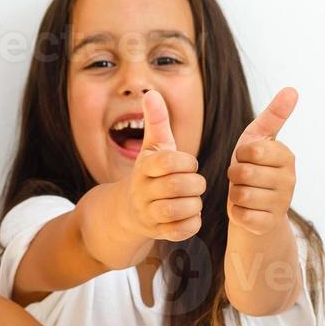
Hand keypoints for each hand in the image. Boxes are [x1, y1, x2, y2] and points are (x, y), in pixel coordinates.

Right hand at [120, 90, 206, 241]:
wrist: (128, 211)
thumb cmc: (150, 173)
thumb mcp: (152, 147)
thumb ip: (156, 121)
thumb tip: (151, 93)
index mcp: (144, 166)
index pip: (170, 161)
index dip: (187, 162)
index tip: (189, 165)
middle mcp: (142, 191)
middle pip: (178, 185)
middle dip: (195, 184)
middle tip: (196, 184)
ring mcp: (148, 214)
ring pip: (179, 210)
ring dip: (194, 204)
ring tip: (193, 199)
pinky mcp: (158, 232)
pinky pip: (181, 230)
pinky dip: (191, 223)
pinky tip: (190, 215)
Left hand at [226, 88, 297, 236]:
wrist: (255, 208)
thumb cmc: (253, 167)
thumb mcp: (259, 139)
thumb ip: (274, 115)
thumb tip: (292, 90)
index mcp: (287, 156)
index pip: (250, 151)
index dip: (240, 156)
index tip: (247, 160)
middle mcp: (290, 180)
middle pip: (243, 173)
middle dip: (235, 176)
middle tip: (243, 179)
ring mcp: (282, 204)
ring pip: (240, 195)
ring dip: (235, 194)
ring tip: (245, 193)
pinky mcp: (268, 224)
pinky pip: (240, 215)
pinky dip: (237, 213)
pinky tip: (246, 210)